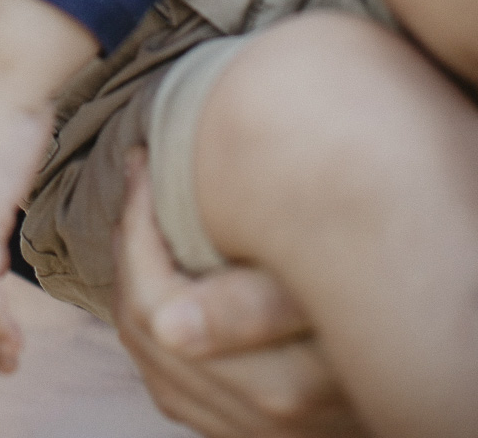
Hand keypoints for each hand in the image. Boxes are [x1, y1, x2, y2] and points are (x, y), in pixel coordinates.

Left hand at [113, 152, 368, 436]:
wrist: (440, 360)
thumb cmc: (387, 310)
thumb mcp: (329, 301)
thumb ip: (255, 309)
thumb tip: (169, 325)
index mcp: (266, 390)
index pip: (156, 304)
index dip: (137, 227)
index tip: (143, 161)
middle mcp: (249, 422)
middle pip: (144, 331)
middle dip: (130, 246)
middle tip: (139, 178)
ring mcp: (244, 432)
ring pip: (152, 362)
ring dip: (137, 282)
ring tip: (146, 216)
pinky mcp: (247, 432)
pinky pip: (173, 385)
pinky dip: (156, 327)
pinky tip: (167, 277)